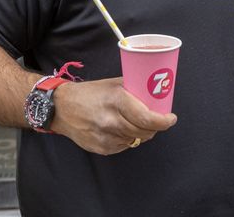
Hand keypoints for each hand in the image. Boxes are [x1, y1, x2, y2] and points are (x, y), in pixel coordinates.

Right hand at [48, 78, 176, 154]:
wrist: (62, 108)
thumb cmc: (90, 93)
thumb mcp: (113, 84)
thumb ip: (134, 89)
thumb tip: (156, 93)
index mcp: (117, 100)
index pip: (147, 118)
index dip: (164, 121)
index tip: (171, 118)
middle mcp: (112, 120)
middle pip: (145, 132)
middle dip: (155, 127)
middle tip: (157, 120)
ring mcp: (106, 137)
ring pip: (136, 140)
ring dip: (141, 133)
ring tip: (137, 122)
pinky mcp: (102, 148)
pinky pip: (124, 146)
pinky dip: (127, 139)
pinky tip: (120, 128)